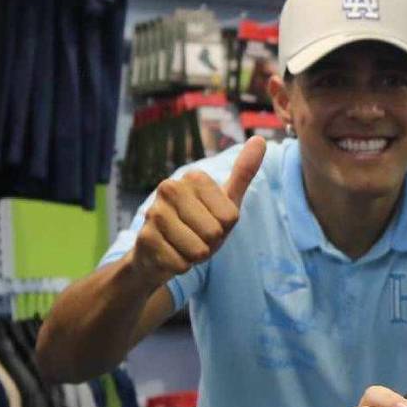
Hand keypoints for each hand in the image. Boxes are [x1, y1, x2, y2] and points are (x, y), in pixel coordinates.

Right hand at [126, 136, 265, 286]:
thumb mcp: (225, 202)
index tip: (210, 222)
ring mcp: (154, 213)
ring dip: (195, 256)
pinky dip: (180, 267)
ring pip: (198, 250)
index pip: (230, 217)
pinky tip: (169, 256)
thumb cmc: (197, 227)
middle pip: (214, 233)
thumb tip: (261, 140)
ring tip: (183, 246)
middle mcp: (169, 188)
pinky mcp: (145, 239)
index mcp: (193, 177)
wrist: (158, 254)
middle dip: (210, 244)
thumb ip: (243, 173)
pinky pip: (181, 264)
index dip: (225, 228)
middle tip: (195, 237)